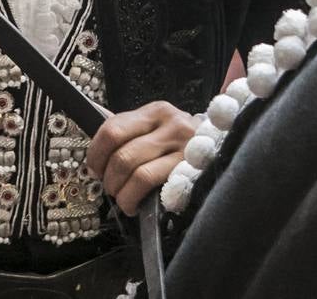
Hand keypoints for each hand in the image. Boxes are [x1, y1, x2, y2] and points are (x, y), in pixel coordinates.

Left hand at [85, 100, 194, 214]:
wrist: (222, 153)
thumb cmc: (181, 147)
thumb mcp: (157, 131)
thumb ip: (129, 134)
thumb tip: (95, 153)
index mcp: (156, 111)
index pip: (112, 129)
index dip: (96, 154)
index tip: (94, 170)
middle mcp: (171, 123)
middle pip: (121, 153)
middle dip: (108, 178)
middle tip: (110, 188)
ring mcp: (183, 146)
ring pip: (133, 170)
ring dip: (120, 192)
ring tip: (123, 199)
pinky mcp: (189, 169)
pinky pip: (148, 182)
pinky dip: (133, 198)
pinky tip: (135, 205)